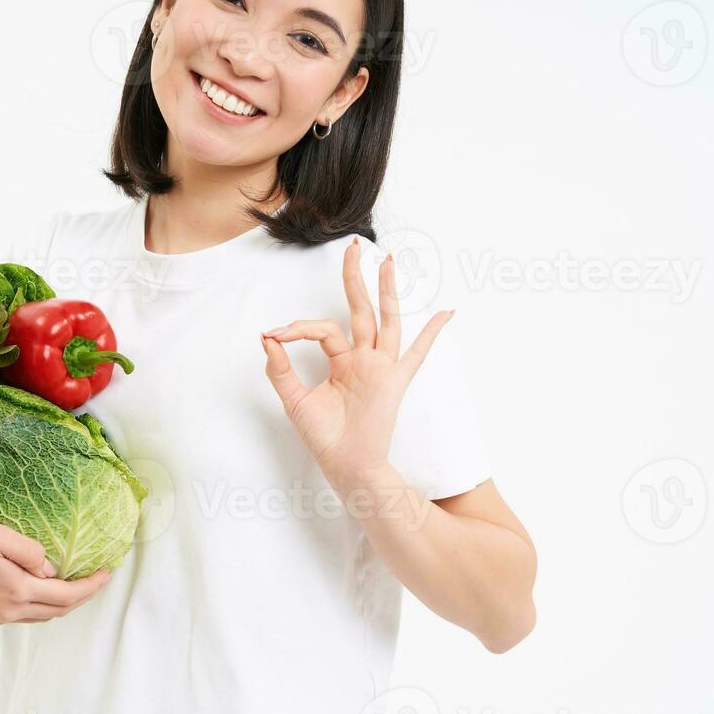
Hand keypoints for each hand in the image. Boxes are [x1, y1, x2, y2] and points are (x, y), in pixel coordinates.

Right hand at [0, 516, 112, 624]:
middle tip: (99, 579)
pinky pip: (25, 615)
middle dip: (83, 596)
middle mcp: (10, 610)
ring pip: (42, 616)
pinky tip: (44, 590)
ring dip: (63, 603)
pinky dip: (43, 606)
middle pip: (58, 610)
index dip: (91, 586)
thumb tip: (51, 568)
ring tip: (78, 585)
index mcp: (18, 591)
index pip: (67, 595)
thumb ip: (30, 551)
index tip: (108, 573)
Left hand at [259, 236, 454, 487]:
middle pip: (360, 309)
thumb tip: (266, 337)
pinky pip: (417, 354)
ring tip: (388, 262)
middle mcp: (363, 359)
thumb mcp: (293, 400)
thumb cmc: (325, 437)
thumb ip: (280, 369)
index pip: (323, 329)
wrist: (346, 466)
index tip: (274, 333)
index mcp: (341, 361)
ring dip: (387, 291)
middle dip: (355, 278)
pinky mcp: (394, 381)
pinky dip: (432, 333)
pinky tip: (447, 312)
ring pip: (386, 321)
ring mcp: (381, 367)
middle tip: (352, 248)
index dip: (297, 327)